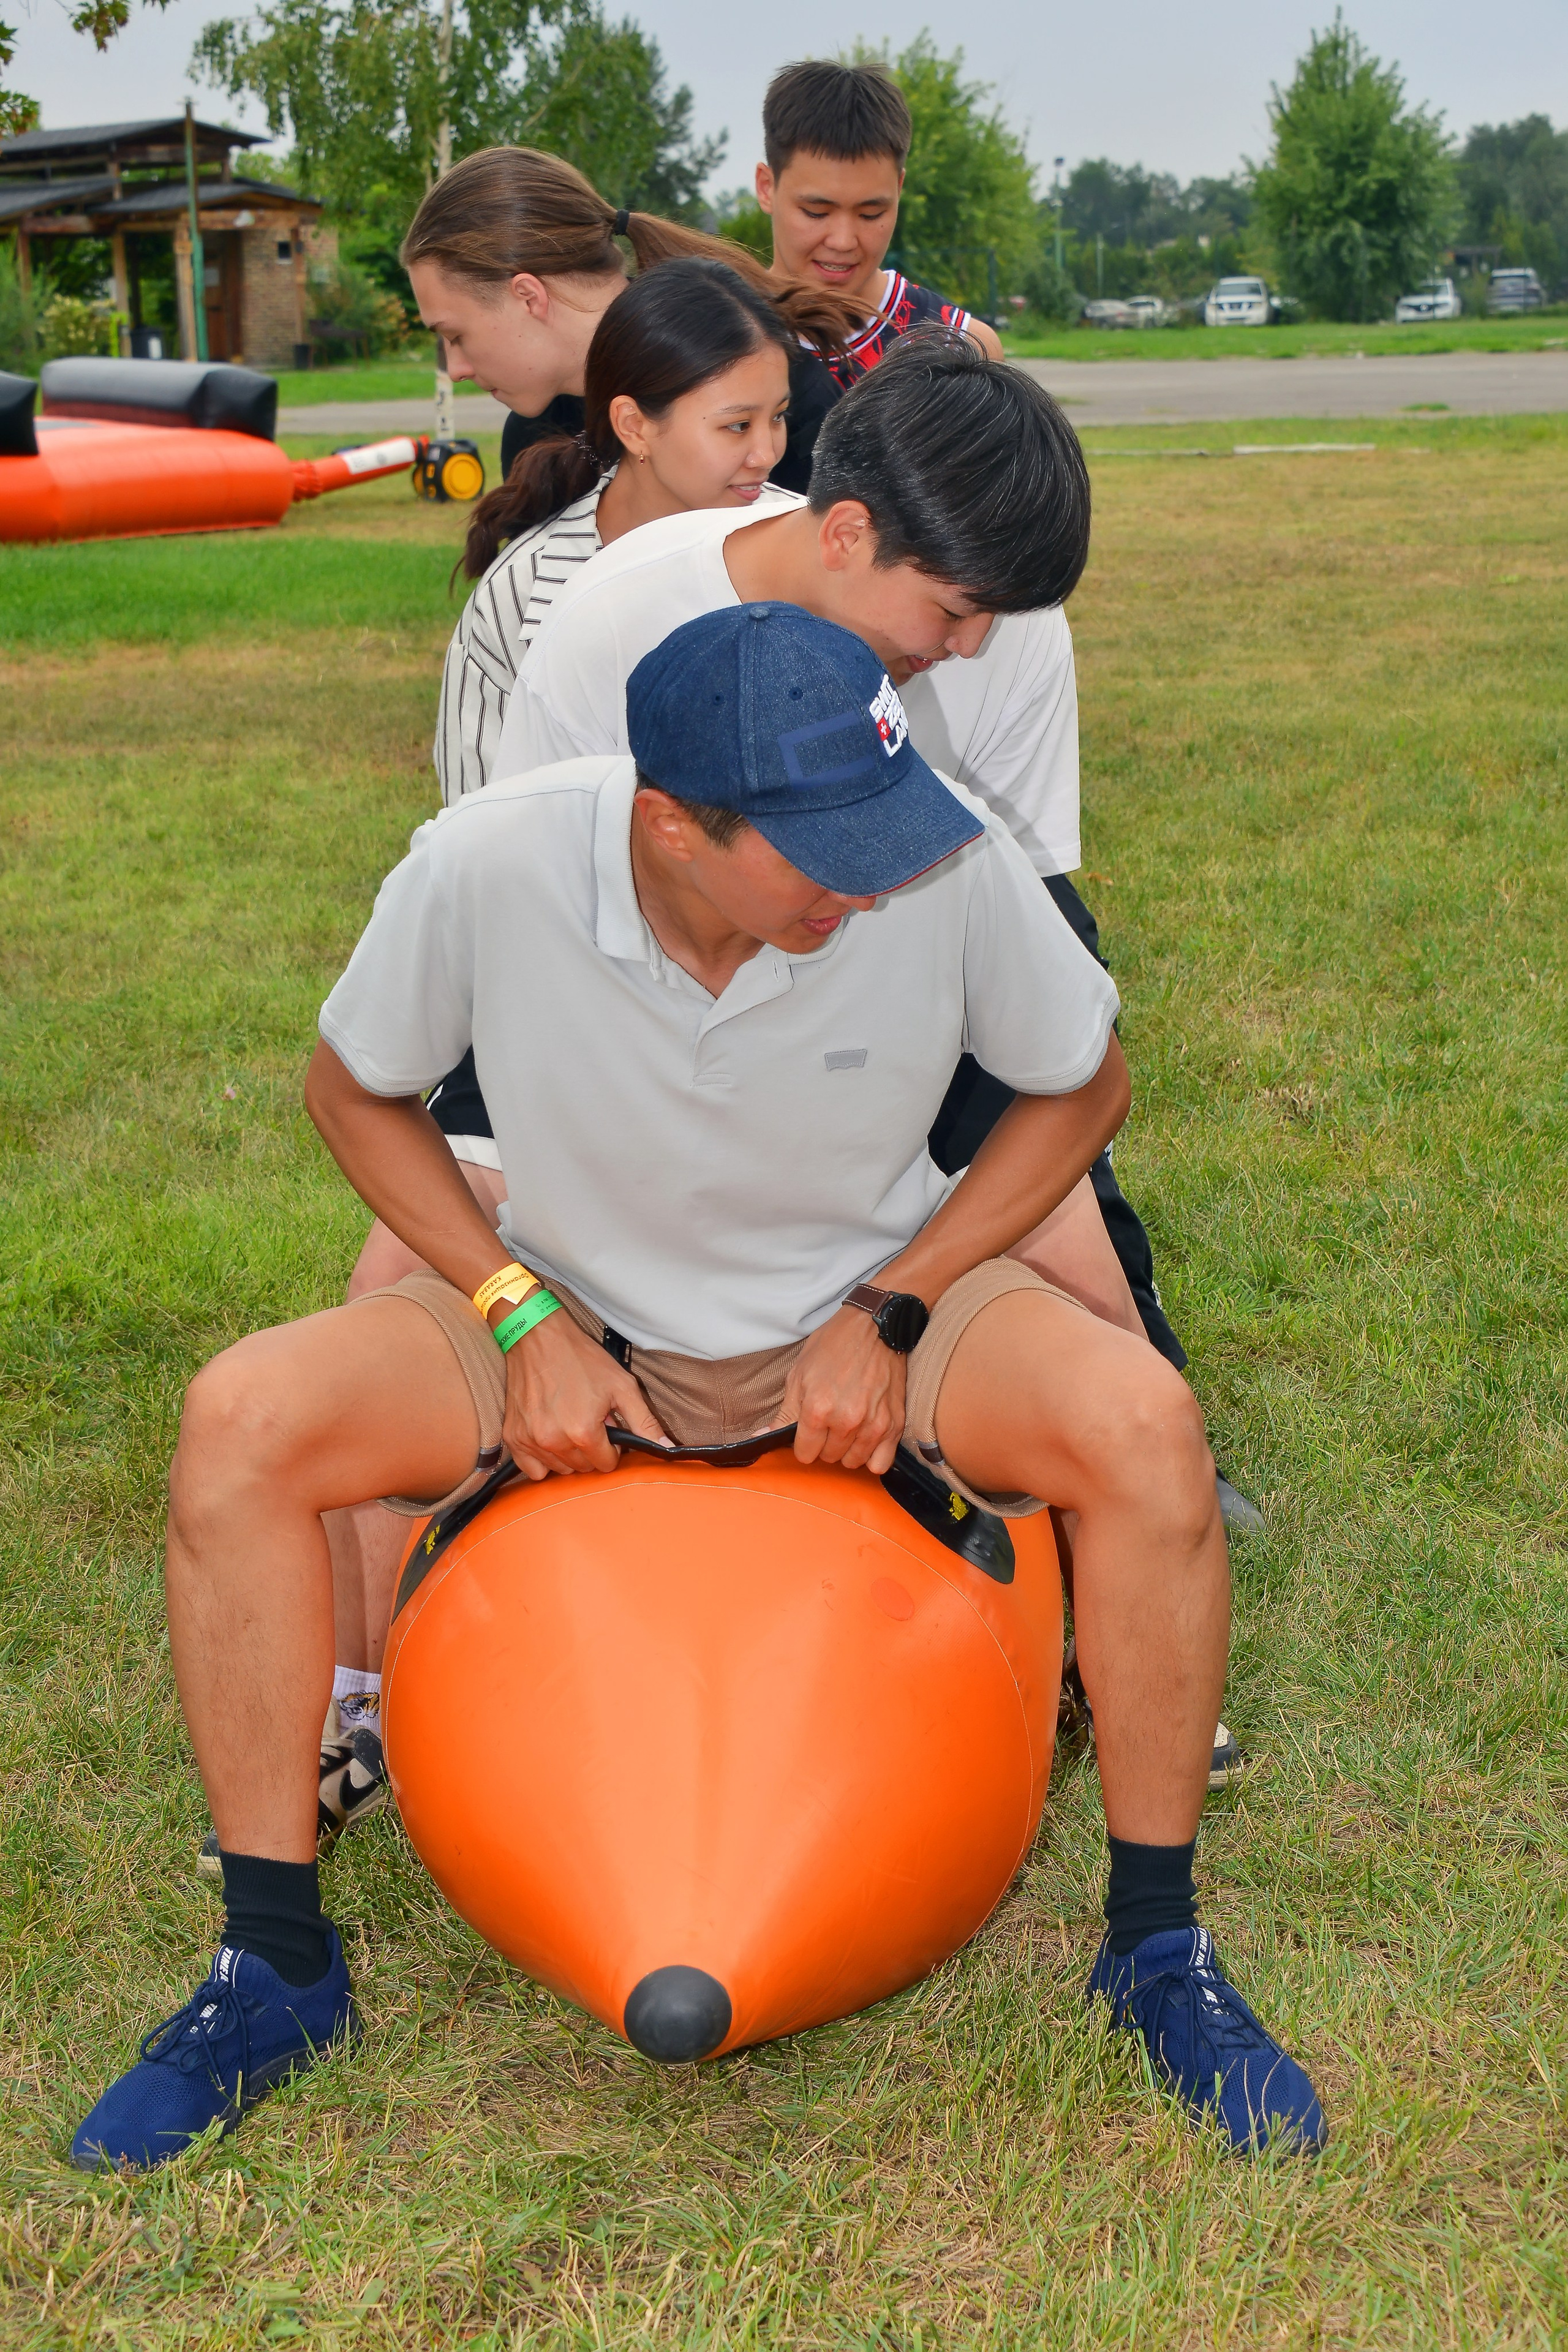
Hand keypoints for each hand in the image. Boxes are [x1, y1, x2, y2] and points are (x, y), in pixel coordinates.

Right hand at [502, 1309, 668, 1478]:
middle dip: (590, 1449)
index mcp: (584, 1432)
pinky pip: (532, 1469)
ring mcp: (530, 1441)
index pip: (606, 1465)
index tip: (607, 1427)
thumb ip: (645, 1422)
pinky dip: (542, 1459)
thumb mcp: (622, 1385)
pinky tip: (549, 1436)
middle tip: (588, 1420)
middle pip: (583, 1468)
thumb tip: (667, 1448)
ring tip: (568, 1422)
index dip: (611, 1447)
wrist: (537, 1337)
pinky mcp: (513, 1437)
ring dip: (568, 1453)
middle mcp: (555, 1442)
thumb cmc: (582, 1359)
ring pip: (559, 1469)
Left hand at [783, 1306, 905, 1474]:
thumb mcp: (799, 1374)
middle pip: (828, 1458)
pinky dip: (872, 1457)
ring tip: (847, 1428)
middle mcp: (846, 1421)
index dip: (803, 1443)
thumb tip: (760, 1439)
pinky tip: (866, 1440)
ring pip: (852, 1462)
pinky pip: (881, 1463)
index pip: (804, 1454)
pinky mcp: (894, 1424)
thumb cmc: (834, 1345)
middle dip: (824, 1445)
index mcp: (817, 1408)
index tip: (808, 1430)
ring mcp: (874, 1424)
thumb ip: (784, 1414)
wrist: (875, 1325)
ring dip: (847, 1450)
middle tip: (828, 1422)